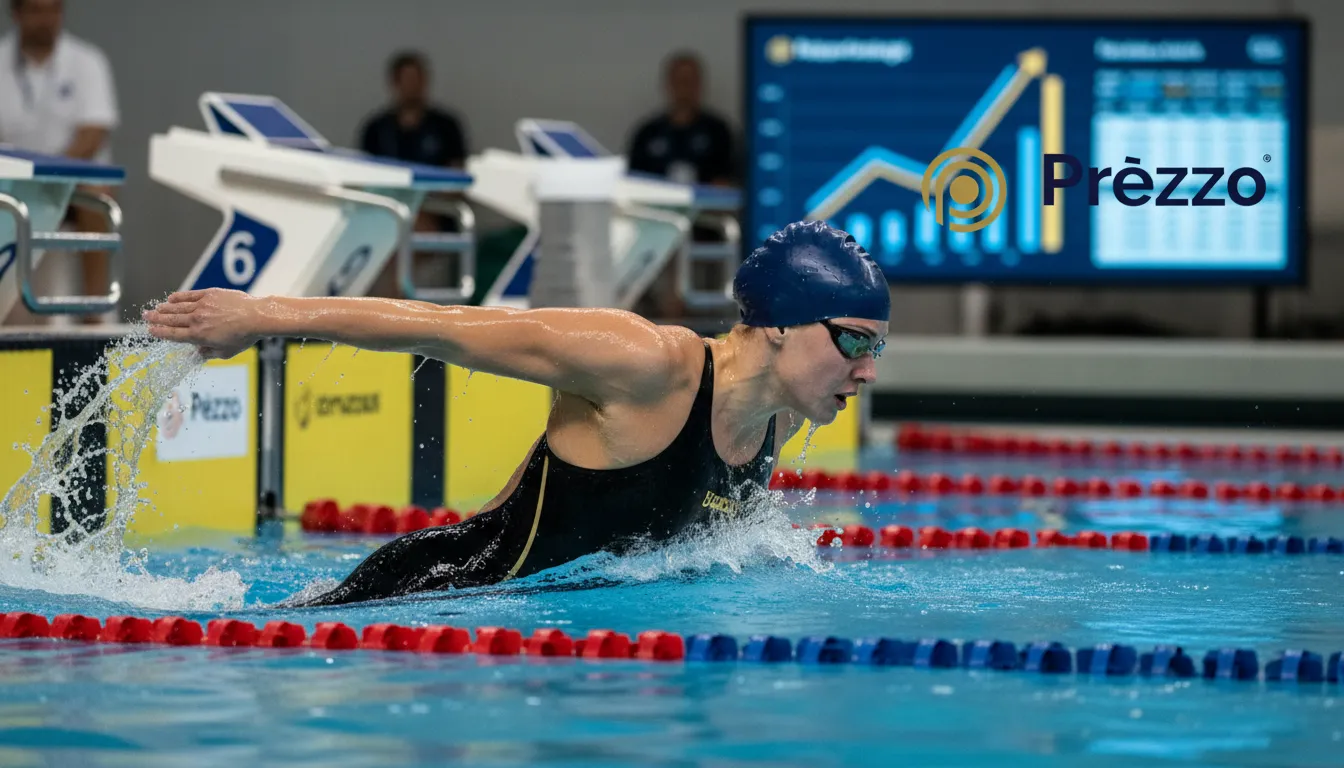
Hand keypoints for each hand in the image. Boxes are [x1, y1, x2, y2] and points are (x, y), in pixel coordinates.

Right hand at [143, 288, 264, 359]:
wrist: (257, 317)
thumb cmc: (244, 337)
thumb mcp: (225, 352)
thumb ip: (208, 353)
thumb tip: (195, 354)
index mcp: (198, 336)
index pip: (173, 334)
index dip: (160, 333)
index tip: (150, 331)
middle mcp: (196, 320)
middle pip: (171, 319)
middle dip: (156, 319)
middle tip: (145, 317)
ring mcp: (202, 306)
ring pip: (178, 307)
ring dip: (164, 308)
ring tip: (155, 309)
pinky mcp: (209, 294)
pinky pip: (189, 296)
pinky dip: (178, 297)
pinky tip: (171, 298)